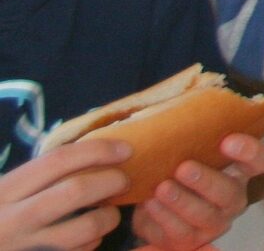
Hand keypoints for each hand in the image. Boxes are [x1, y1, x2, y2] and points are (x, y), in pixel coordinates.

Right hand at [0, 139, 128, 250]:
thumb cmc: (2, 216)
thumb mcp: (9, 193)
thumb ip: (41, 177)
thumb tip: (97, 155)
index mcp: (7, 191)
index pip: (58, 160)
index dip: (97, 150)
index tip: (125, 149)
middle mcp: (15, 219)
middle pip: (76, 191)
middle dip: (111, 181)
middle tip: (124, 181)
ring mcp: (29, 246)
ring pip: (86, 227)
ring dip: (109, 216)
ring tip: (109, 212)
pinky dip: (93, 241)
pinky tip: (89, 236)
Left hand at [129, 133, 263, 249]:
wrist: (154, 206)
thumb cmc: (174, 171)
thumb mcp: (186, 151)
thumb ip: (192, 135)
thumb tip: (180, 104)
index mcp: (238, 172)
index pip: (261, 161)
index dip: (250, 151)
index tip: (228, 140)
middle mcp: (232, 199)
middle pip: (229, 193)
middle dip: (206, 181)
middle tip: (183, 168)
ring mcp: (213, 223)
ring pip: (203, 216)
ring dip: (181, 201)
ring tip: (161, 188)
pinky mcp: (191, 241)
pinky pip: (179, 232)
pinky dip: (163, 217)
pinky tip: (150, 203)